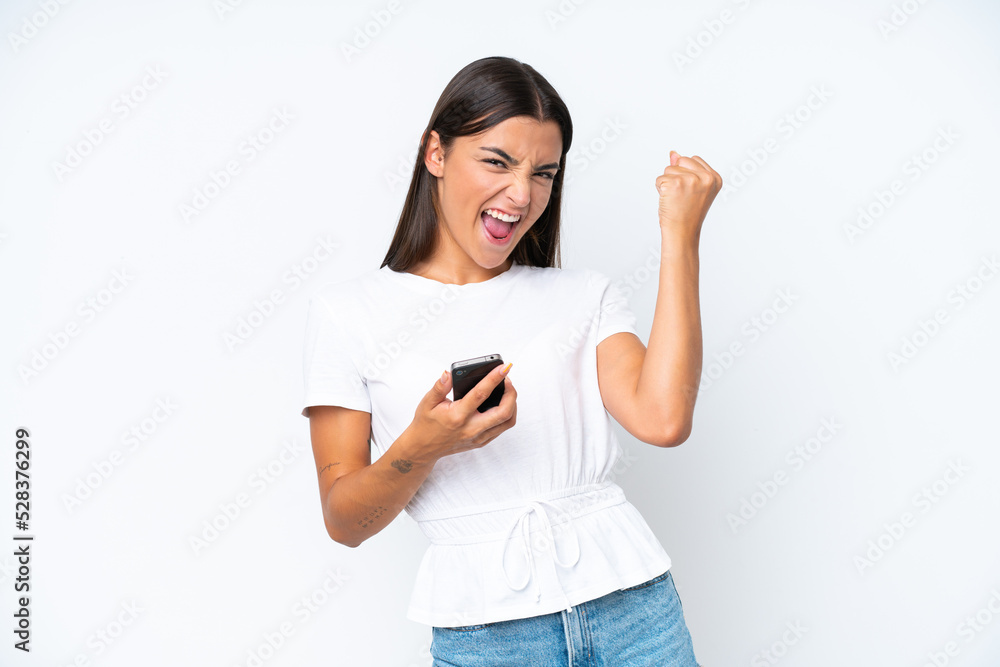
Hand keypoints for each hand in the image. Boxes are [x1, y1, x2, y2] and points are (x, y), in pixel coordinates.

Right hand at [403, 364, 517, 464]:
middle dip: (511, 393)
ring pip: (507, 422)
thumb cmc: (425, 424)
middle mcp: (471, 428)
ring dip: (512, 404)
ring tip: (507, 391)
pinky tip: (501, 404)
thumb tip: (448, 374)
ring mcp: (478, 437)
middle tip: (507, 379)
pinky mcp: (481, 442)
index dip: (495, 378)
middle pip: (504, 412)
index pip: (481, 394)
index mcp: (457, 416)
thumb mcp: (427, 402)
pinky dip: (506, 414)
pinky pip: (501, 428)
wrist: (423, 448)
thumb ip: (439, 387)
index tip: (504, 367)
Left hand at [655, 150, 722, 241]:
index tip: (690, 192)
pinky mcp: (675, 183)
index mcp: (715, 178)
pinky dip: (660, 190)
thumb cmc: (687, 213)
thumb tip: (673, 153)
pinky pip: (659, 179)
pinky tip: (669, 201)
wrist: (682, 233)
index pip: (693, 159)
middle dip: (676, 175)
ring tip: (676, 199)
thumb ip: (686, 168)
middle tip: (682, 196)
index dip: (686, 174)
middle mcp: (706, 177)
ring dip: (667, 183)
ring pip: (669, 169)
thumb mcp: (693, 188)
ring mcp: (691, 180)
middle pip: (681, 160)